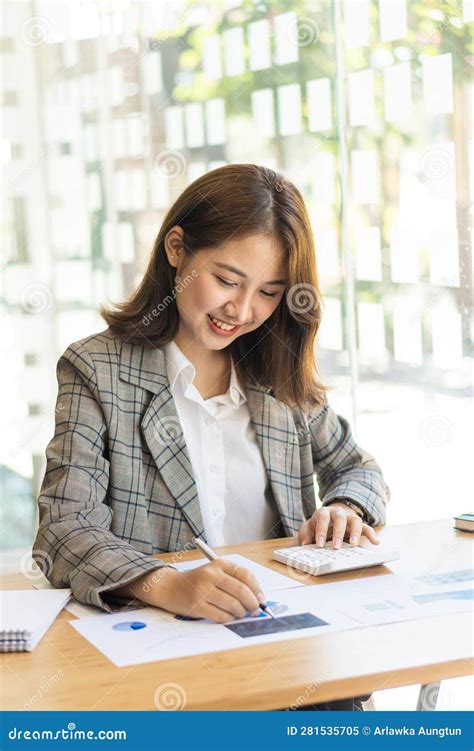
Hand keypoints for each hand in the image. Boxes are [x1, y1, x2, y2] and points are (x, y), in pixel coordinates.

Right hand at [138, 560, 265, 623]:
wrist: (171, 587)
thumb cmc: (199, 581)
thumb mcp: (216, 572)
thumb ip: (236, 580)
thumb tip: (259, 596)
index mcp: (218, 564)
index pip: (245, 574)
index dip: (257, 588)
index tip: (262, 598)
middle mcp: (211, 574)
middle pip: (241, 590)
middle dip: (253, 603)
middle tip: (255, 609)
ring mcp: (203, 590)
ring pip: (233, 605)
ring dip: (241, 612)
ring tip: (240, 612)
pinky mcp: (197, 605)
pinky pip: (221, 616)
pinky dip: (229, 618)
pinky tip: (229, 616)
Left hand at [298, 502, 378, 548]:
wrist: (330, 516)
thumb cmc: (318, 524)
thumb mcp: (308, 528)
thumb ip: (305, 534)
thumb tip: (305, 544)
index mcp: (324, 513)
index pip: (323, 518)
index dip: (321, 531)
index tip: (320, 544)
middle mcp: (337, 513)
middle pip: (340, 518)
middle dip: (339, 533)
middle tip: (336, 547)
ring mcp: (349, 518)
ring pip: (355, 520)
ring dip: (355, 533)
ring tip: (354, 545)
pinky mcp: (358, 525)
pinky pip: (367, 527)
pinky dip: (371, 534)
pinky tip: (375, 542)